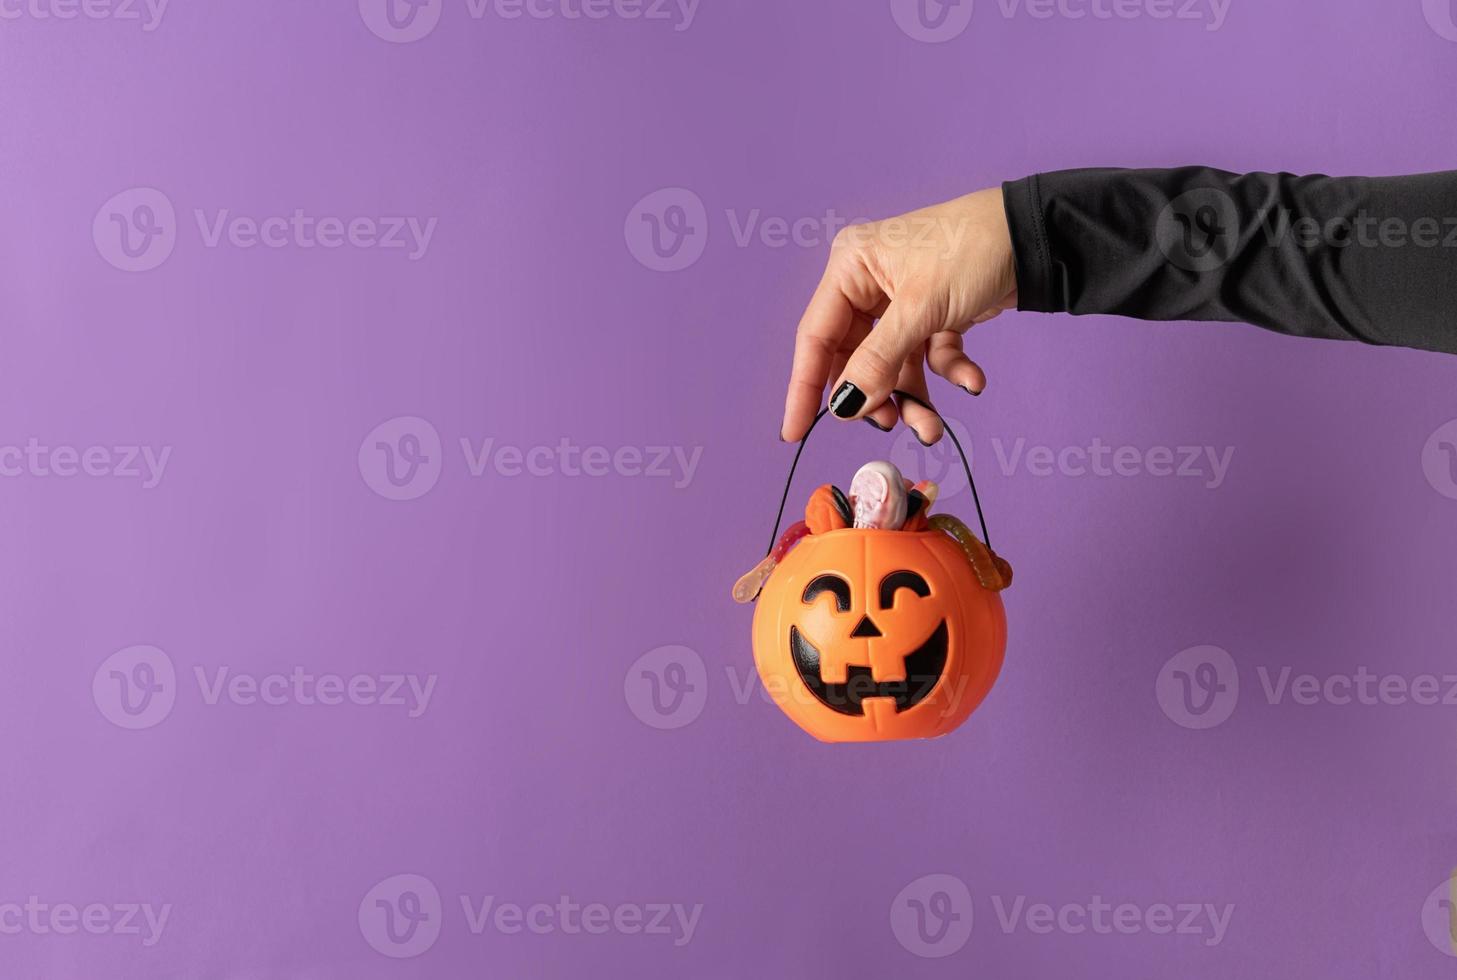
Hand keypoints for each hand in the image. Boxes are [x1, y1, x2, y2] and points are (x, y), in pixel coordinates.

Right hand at [780, 188, 1016, 443]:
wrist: (1037, 235)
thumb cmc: (973, 249)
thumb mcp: (921, 308)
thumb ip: (878, 361)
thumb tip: (844, 406)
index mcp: (850, 268)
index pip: (816, 337)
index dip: (805, 388)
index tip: (794, 432)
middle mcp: (869, 284)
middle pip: (855, 358)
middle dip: (876, 396)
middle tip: (891, 425)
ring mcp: (902, 301)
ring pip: (893, 365)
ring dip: (913, 397)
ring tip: (933, 427)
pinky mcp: (934, 313)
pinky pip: (928, 356)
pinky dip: (948, 372)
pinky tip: (973, 381)